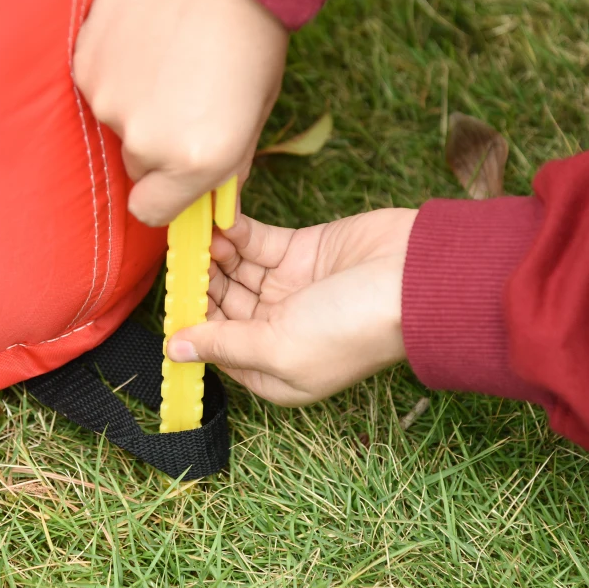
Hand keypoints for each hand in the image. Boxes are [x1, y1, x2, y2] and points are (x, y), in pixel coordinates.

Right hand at [73, 0, 288, 226]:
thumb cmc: (254, 30)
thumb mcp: (257, 108)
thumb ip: (228, 163)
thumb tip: (212, 200)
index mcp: (198, 160)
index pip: (152, 212)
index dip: (164, 196)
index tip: (173, 177)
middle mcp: (147, 141)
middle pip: (135, 166)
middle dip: (154, 145)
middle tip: (181, 97)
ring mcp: (109, 101)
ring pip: (115, 122)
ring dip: (134, 103)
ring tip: (165, 56)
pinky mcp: (85, 63)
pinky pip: (97, 86)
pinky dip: (116, 70)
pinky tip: (142, 37)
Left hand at [167, 209, 417, 405]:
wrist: (416, 277)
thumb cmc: (352, 327)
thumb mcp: (280, 347)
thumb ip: (224, 345)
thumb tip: (174, 351)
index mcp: (272, 367)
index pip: (216, 345)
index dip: (192, 322)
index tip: (172, 295)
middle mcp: (276, 330)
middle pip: (221, 304)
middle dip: (199, 282)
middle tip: (179, 255)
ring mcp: (286, 288)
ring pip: (233, 270)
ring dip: (213, 253)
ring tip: (195, 233)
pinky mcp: (297, 251)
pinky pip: (254, 242)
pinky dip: (234, 231)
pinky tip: (217, 219)